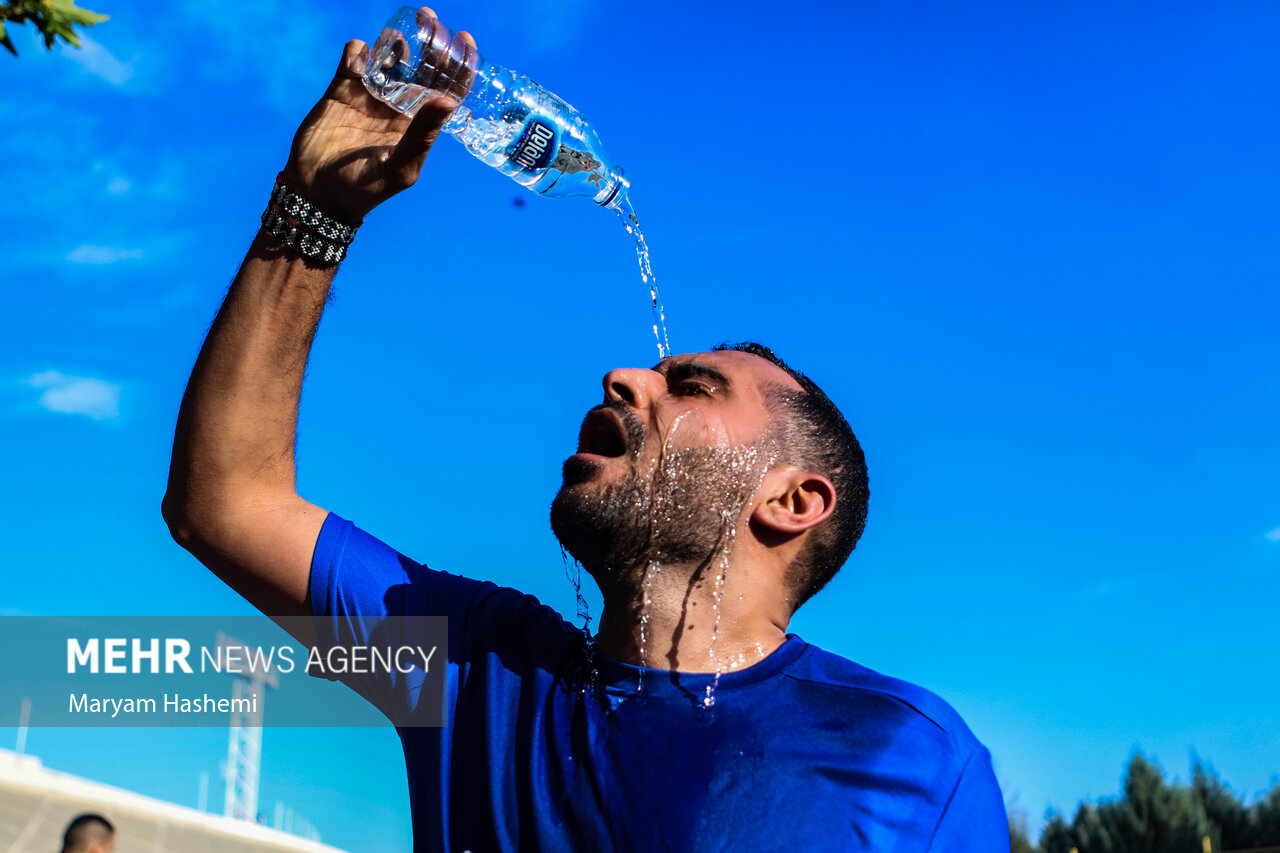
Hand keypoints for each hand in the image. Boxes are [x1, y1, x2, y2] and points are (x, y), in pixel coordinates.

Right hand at [282, 9, 476, 224]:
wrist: (317, 192)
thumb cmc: (366, 189)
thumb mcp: (400, 167)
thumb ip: (423, 134)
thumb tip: (448, 100)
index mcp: (419, 125)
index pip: (446, 89)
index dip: (459, 65)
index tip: (466, 40)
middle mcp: (399, 107)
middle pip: (421, 66)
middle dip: (430, 42)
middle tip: (431, 19)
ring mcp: (371, 96)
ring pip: (389, 57)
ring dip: (396, 41)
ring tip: (400, 34)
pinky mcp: (341, 90)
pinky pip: (353, 60)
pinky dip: (358, 51)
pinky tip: (362, 56)